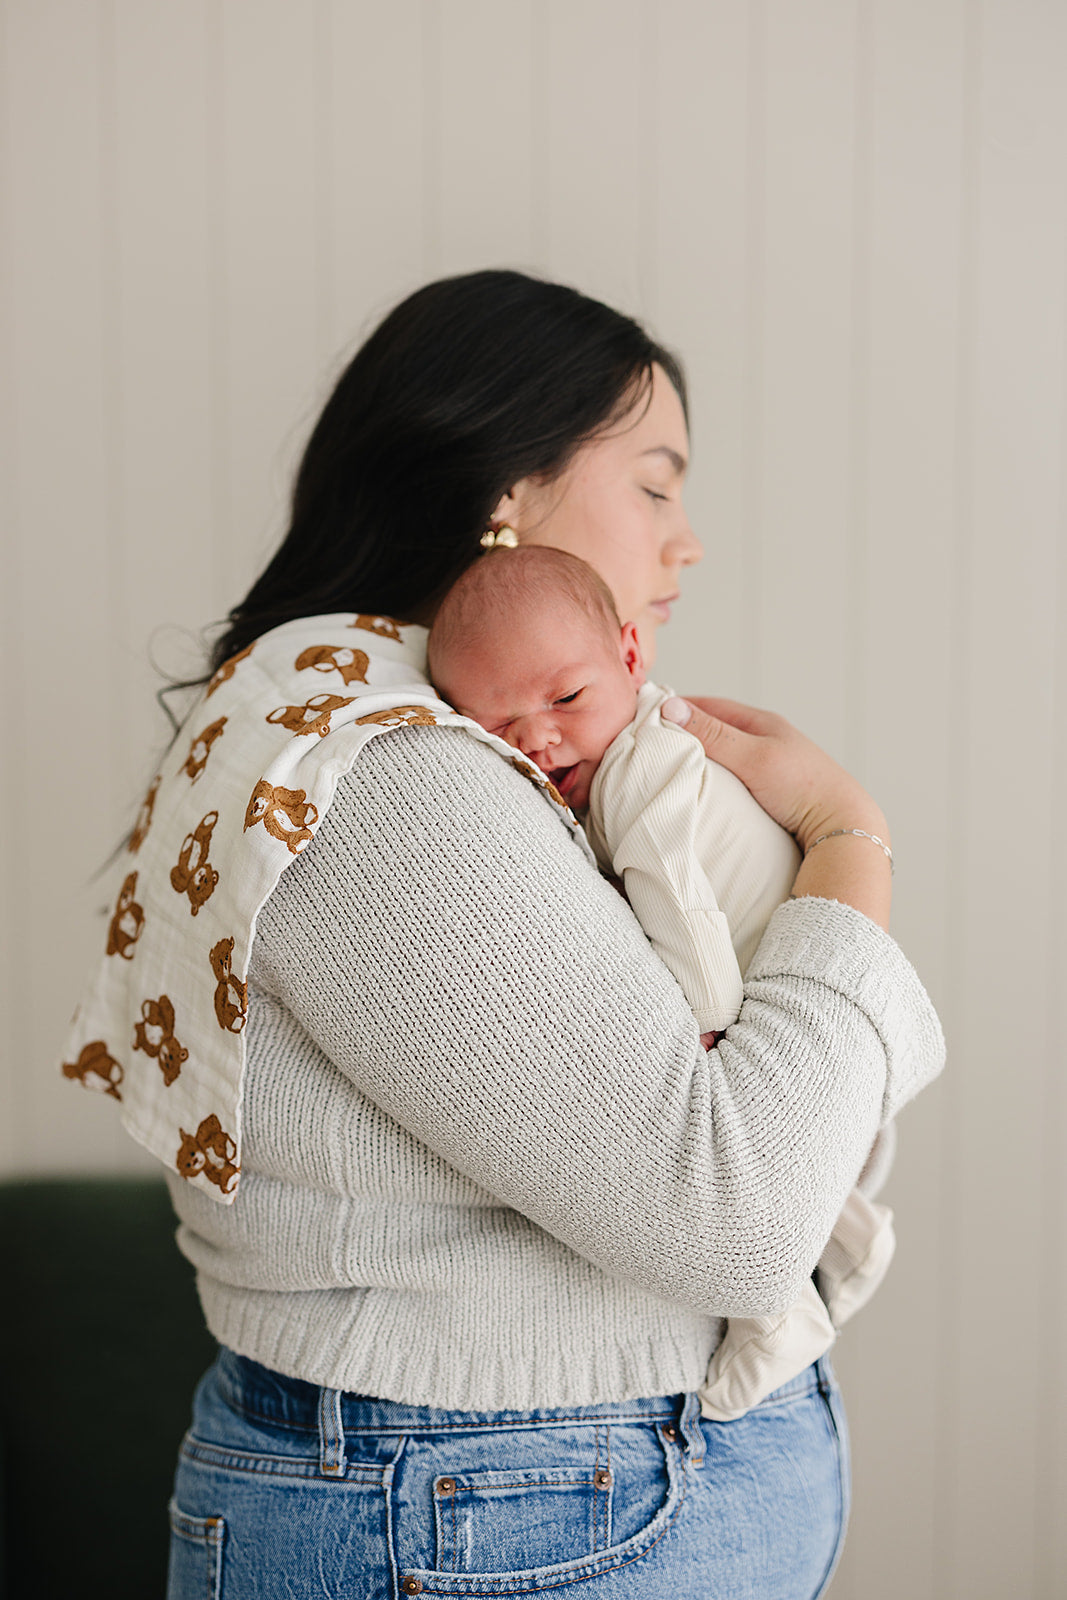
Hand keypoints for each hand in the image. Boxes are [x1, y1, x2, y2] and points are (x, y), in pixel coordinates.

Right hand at [661, 696, 891, 928]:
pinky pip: (733, 777)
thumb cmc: (802, 787)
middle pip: (714, 729)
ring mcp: (770, 765)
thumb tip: (668, 706)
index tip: (644, 717)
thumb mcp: (752, 757)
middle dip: (683, 733)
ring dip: (699, 758)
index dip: (675, 708)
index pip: (707, 705)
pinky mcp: (773, 791)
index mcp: (761, 722)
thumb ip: (712, 735)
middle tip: (649, 744)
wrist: (843, 827)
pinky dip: (713, 778)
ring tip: (670, 769)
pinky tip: (702, 792)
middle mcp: (766, 739)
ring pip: (724, 755)